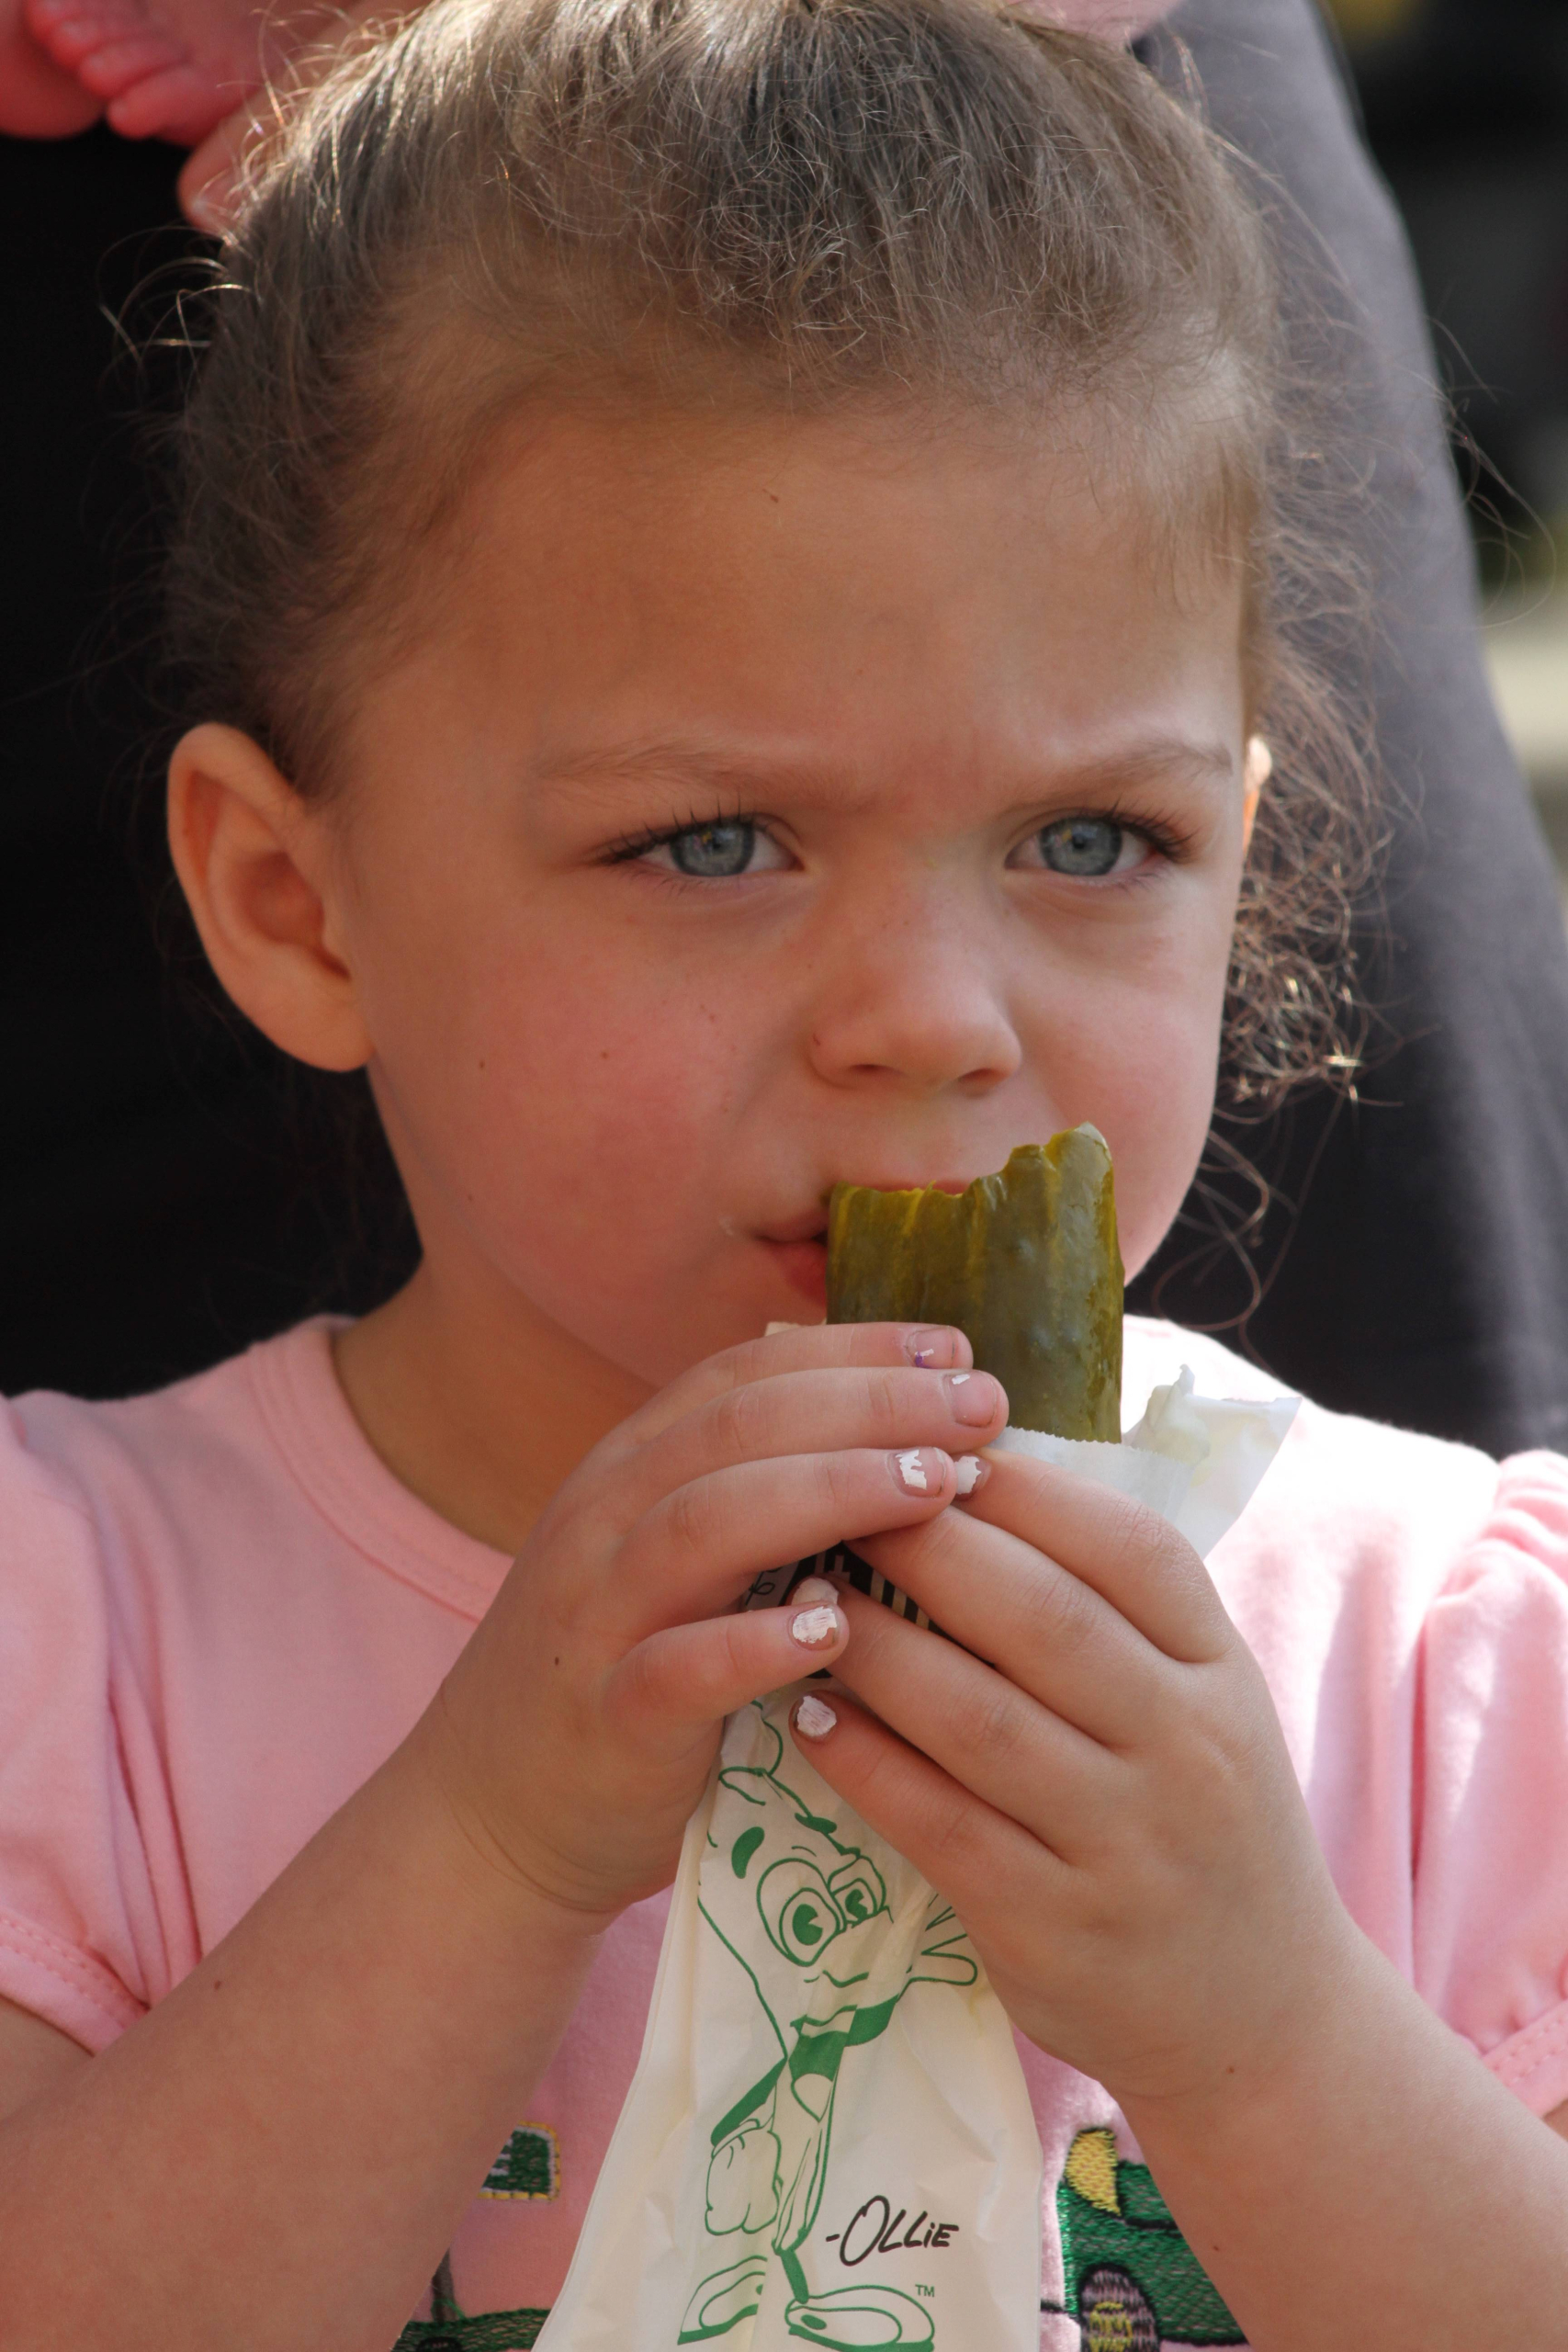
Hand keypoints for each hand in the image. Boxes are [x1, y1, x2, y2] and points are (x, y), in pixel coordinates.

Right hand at [411, 1322, 1007, 1929]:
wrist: (493, 1811)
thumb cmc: (629, 1670)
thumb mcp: (681, 1559)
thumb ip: (765, 1494)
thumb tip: (914, 1435)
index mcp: (633, 1465)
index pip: (746, 1371)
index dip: (854, 1351)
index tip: (957, 1352)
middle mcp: (606, 1517)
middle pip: (741, 1426)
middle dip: (871, 1403)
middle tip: (981, 1407)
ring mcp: (598, 1613)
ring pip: (707, 1522)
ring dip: (831, 1491)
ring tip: (936, 1484)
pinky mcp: (607, 1716)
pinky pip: (676, 1667)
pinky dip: (754, 1644)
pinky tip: (835, 1628)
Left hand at [789, 1452, 1352, 2111]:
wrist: (1262, 2015)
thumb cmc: (1202, 1818)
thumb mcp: (1202, 1699)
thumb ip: (1116, 1606)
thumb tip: (979, 1473)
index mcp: (1222, 1671)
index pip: (1130, 1548)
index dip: (1025, 1488)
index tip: (933, 1447)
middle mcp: (1184, 1749)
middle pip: (1042, 1616)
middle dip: (926, 1546)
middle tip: (838, 1501)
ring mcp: (1121, 1844)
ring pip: (975, 1717)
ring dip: (874, 1646)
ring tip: (803, 1598)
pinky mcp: (1051, 1928)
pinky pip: (937, 1823)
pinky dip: (863, 1761)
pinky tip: (806, 1714)